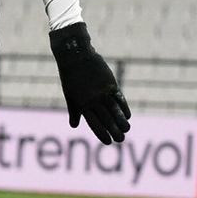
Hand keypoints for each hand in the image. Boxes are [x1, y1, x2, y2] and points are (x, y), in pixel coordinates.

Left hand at [49, 23, 130, 144]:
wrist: (75, 55)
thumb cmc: (70, 76)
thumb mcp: (69, 93)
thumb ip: (74, 110)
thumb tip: (74, 126)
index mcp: (81, 103)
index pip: (93, 123)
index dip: (101, 133)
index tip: (108, 142)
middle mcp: (92, 99)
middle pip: (106, 118)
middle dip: (114, 130)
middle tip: (121, 139)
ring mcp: (102, 91)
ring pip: (114, 110)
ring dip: (121, 121)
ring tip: (127, 129)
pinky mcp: (110, 83)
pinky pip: (119, 98)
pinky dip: (124, 107)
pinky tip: (127, 116)